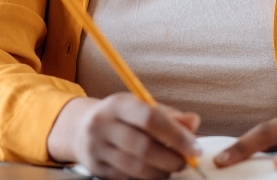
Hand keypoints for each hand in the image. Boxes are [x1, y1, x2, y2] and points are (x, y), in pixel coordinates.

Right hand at [47, 93, 201, 179]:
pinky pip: (126, 177)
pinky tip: (154, 173)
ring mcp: (97, 148)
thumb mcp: (141, 107)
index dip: (176, 135)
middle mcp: (103, 124)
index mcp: (117, 104)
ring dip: (160, 172)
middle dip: (171, 158)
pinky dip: (145, 178)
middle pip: (143, 146)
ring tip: (171, 169)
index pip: (150, 118)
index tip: (195, 148)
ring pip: (135, 167)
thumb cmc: (120, 117)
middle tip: (185, 162)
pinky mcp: (95, 168)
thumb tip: (193, 123)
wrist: (81, 129)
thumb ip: (169, 115)